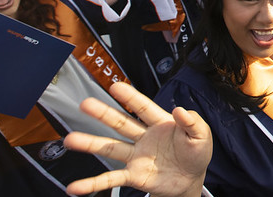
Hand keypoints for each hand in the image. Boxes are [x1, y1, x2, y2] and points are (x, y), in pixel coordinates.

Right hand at [63, 82, 211, 196]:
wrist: (192, 180)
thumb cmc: (196, 153)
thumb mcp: (202, 135)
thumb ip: (192, 122)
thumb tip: (180, 110)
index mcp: (161, 123)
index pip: (143, 107)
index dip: (130, 97)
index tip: (115, 86)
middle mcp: (144, 137)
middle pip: (121, 123)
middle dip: (103, 113)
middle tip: (85, 104)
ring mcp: (136, 156)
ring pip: (110, 148)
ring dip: (90, 144)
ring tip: (70, 140)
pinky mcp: (134, 175)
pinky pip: (111, 179)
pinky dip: (92, 184)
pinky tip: (75, 186)